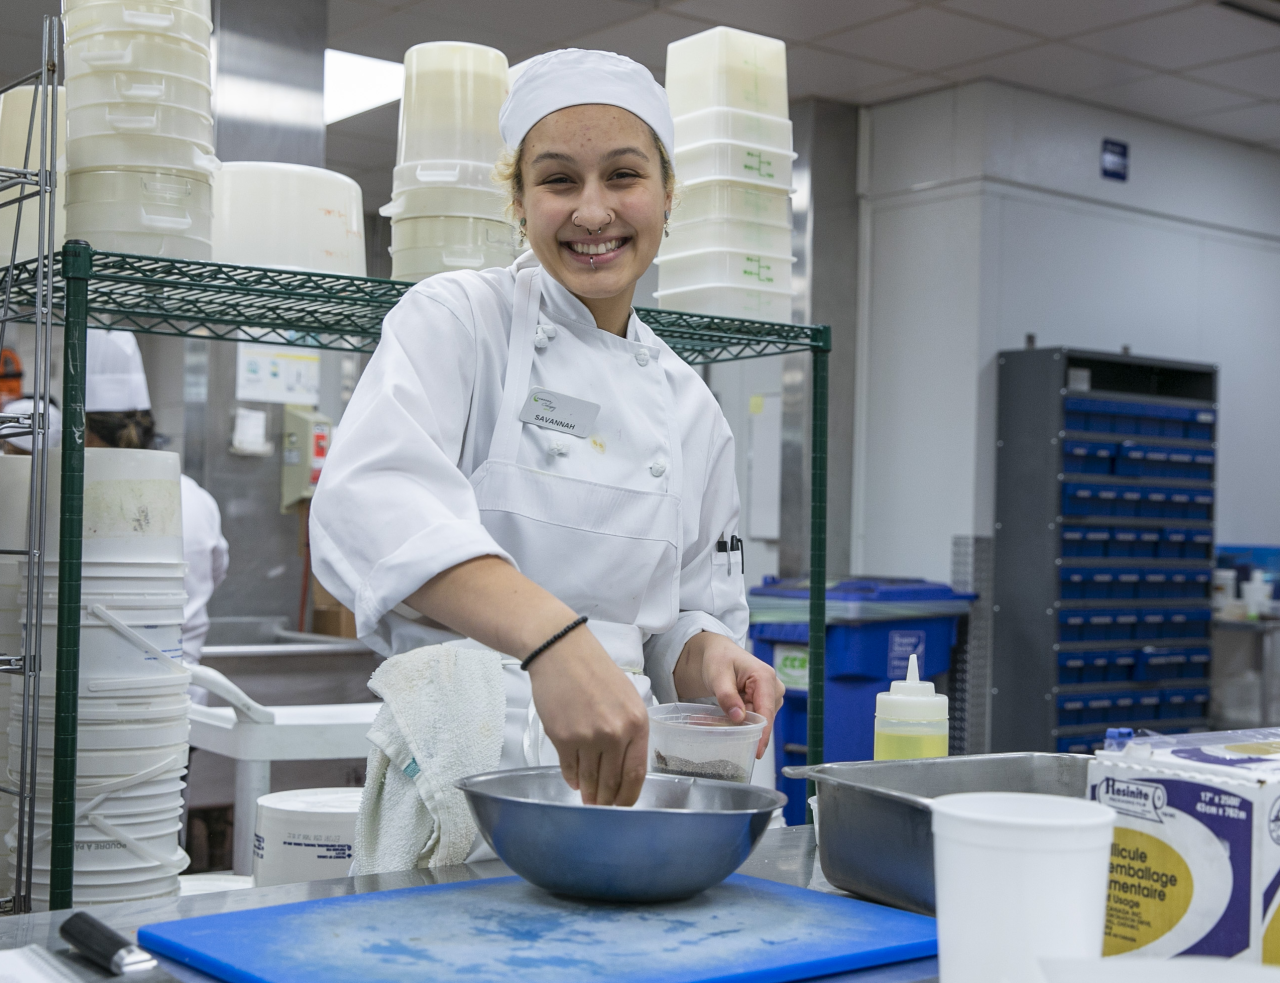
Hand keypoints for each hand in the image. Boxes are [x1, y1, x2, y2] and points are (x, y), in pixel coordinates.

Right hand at [527, 628, 648, 806]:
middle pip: (612, 781)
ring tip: (588, 799)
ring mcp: (588, 737)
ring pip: (590, 779)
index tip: (623, 805)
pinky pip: (569, 769)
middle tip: (603, 807)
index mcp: (637, 723)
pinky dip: (572, 779)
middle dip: (607, 800)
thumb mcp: (627, 698)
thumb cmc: (595, 672)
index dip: (629, 795)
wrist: (562, 652)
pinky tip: (575, 781)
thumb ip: (630, 731)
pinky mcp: (563, 738)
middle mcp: (615, 733)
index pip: (636, 773)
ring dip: (589, 793)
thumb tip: (624, 766)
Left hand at [672, 632, 784, 758]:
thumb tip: (739, 718)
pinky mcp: (765, 702)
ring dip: (741, 725)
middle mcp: (774, 687)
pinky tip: (726, 716)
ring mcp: (771, 696)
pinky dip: (741, 721)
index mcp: (765, 677)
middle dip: (745, 729)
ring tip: (717, 719)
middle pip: (763, 718)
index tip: (757, 752)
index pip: (767, 711)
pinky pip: (755, 718)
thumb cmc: (719, 659)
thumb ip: (727, 696)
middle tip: (718, 730)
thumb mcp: (717, 675)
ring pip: (759, 720)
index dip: (763, 733)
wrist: (719, 654)